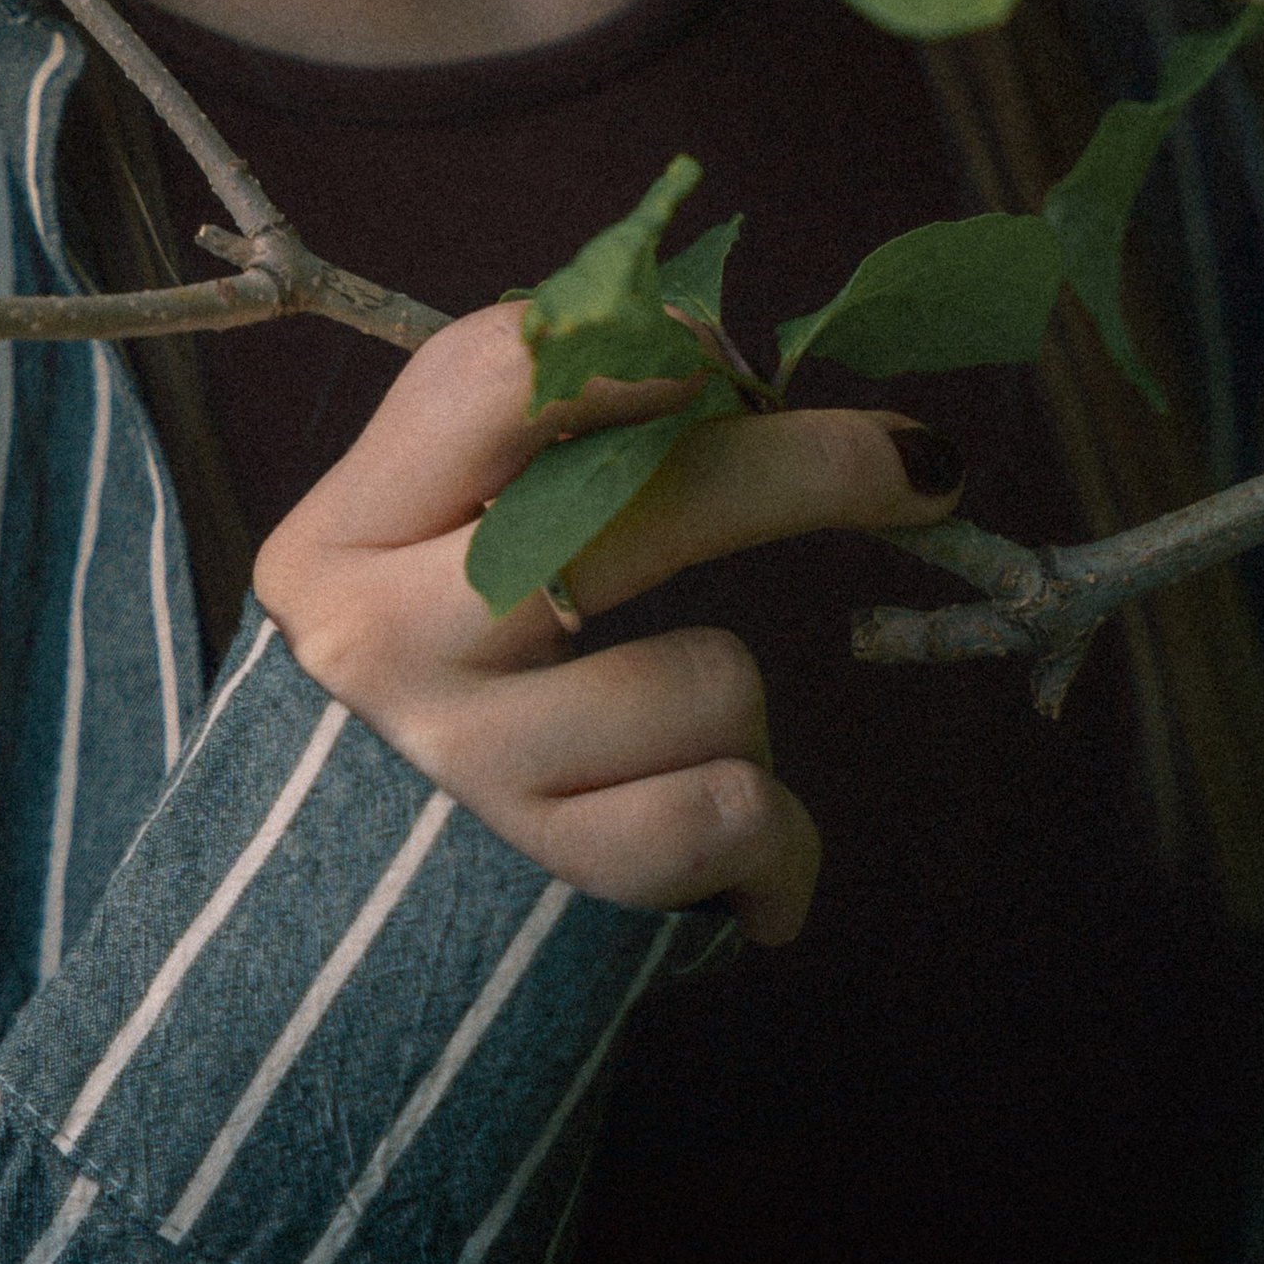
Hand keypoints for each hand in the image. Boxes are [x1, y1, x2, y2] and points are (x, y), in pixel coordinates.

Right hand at [253, 299, 961, 946]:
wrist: (344, 916)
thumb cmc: (433, 667)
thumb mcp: (429, 538)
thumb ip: (539, 438)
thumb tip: (714, 347)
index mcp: (349, 527)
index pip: (498, 381)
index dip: (639, 347)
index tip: (733, 360)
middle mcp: (382, 641)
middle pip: (633, 502)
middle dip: (807, 469)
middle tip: (918, 464)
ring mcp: (463, 766)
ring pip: (710, 678)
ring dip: (742, 703)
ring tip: (699, 734)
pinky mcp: (547, 878)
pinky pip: (730, 816)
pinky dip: (772, 833)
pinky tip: (752, 845)